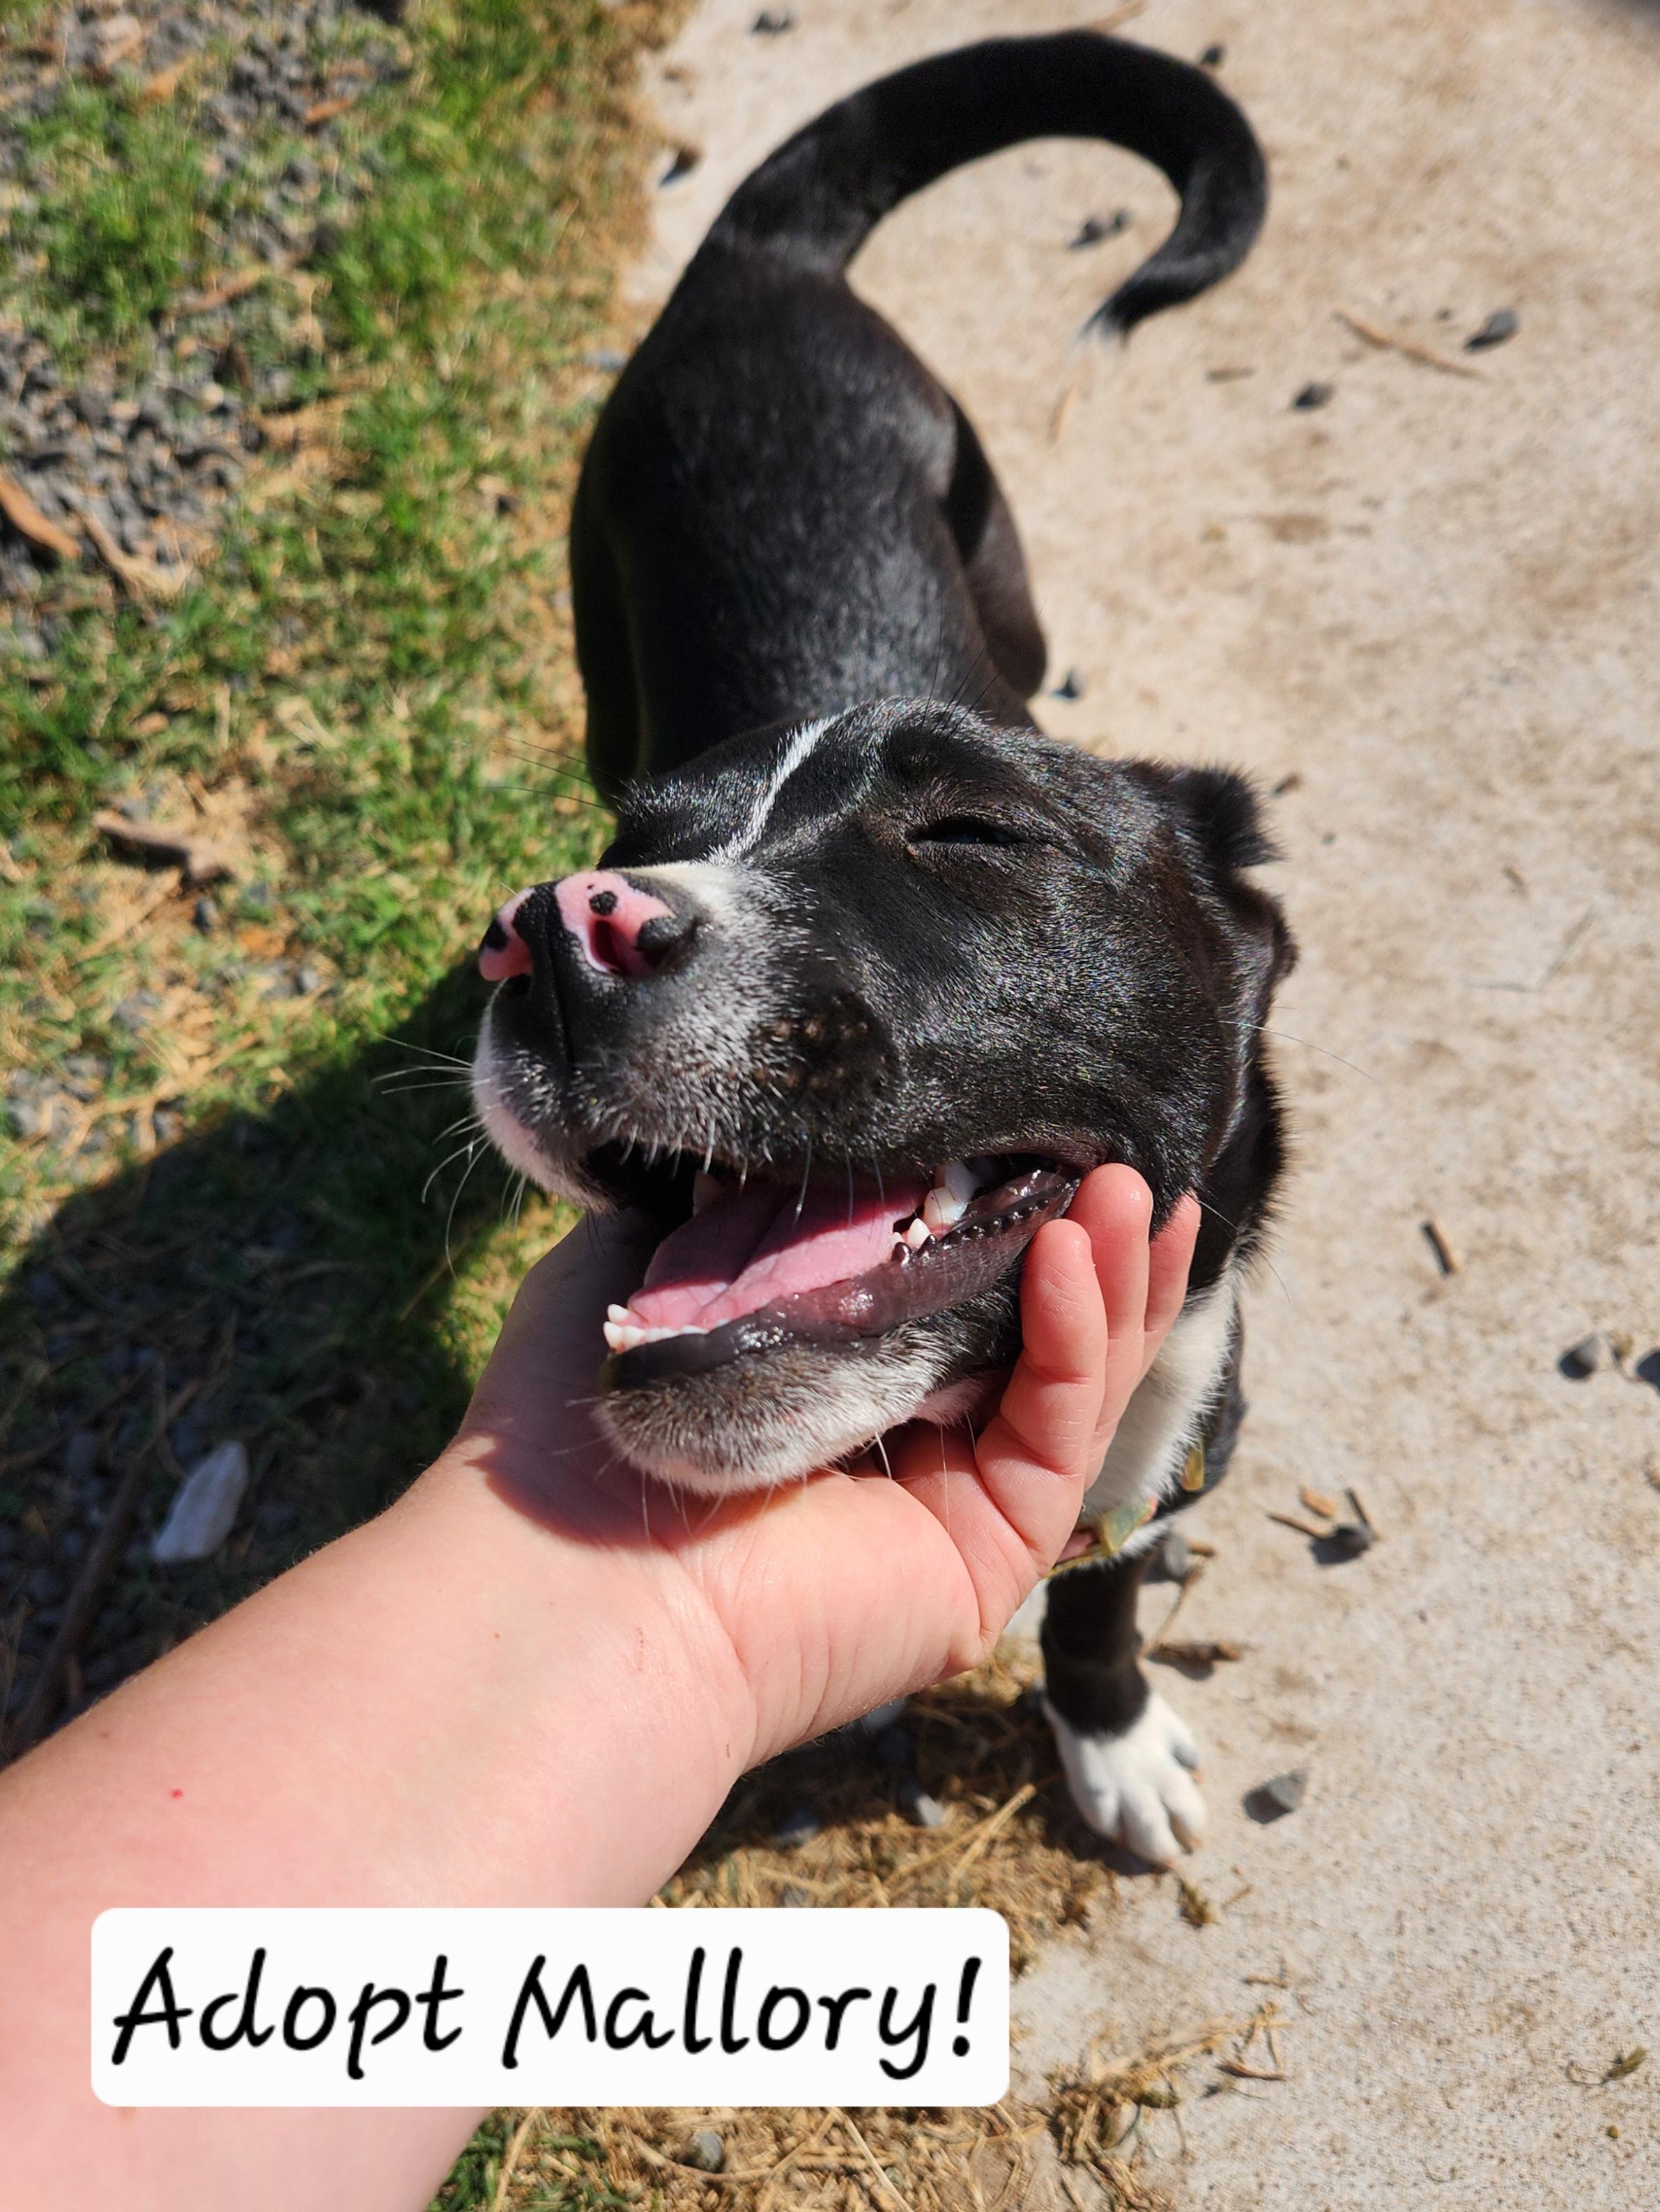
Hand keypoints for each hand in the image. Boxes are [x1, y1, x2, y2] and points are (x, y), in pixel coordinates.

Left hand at [453, 1166, 1198, 1767]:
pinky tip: (1071, 1251)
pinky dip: (1075, 1337)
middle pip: (1040, 1339)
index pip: (951, 1292)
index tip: (1041, 1127)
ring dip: (1116, 1280)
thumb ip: (734, 1203)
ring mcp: (953, 1510)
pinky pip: (1054, 1433)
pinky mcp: (987, 1559)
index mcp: (828, 1384)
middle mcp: (902, 1450)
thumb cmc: (575, 1423)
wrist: (569, 1572)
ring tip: (1139, 1188)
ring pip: (1073, 1385)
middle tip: (1128, 1157)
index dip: (1007, 1214)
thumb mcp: (648, 1265)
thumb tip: (801, 1138)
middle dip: (1096, 1244)